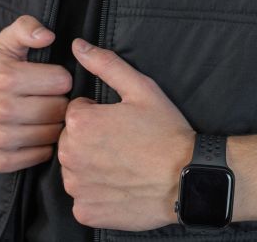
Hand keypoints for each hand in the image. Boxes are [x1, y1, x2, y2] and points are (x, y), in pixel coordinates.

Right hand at [0, 15, 71, 172]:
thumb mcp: (7, 40)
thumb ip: (28, 28)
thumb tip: (48, 36)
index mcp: (4, 77)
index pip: (62, 81)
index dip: (60, 78)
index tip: (48, 78)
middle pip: (60, 109)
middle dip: (58, 100)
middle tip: (46, 97)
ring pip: (54, 133)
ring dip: (53, 123)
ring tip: (40, 113)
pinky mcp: (0, 161)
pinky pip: (43, 154)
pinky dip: (43, 144)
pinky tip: (32, 131)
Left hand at [58, 39, 194, 230]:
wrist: (187, 177)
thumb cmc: (165, 131)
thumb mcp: (141, 88)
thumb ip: (106, 64)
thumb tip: (78, 46)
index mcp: (80, 123)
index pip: (77, 111)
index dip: (100, 112)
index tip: (121, 120)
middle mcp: (70, 156)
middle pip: (72, 139)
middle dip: (92, 137)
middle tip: (125, 140)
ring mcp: (77, 187)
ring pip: (75, 168)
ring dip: (92, 163)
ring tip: (125, 161)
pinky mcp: (86, 211)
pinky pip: (83, 196)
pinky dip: (98, 191)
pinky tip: (121, 183)